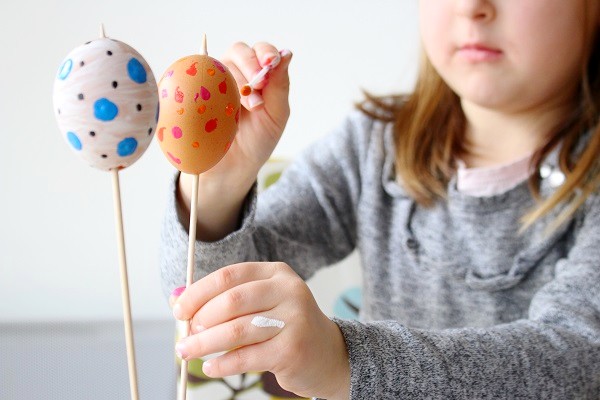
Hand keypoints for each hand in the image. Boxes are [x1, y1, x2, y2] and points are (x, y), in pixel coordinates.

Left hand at [172, 262, 349, 398]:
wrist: (328, 355)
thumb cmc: (285, 327)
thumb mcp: (260, 304)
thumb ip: (222, 299)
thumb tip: (177, 298)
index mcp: (277, 273)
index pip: (230, 275)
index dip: (198, 292)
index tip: (179, 309)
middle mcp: (288, 291)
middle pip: (231, 301)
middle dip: (200, 319)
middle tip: (185, 334)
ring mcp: (293, 320)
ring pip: (235, 330)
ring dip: (204, 344)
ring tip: (188, 351)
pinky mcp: (292, 349)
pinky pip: (246, 357)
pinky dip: (222, 364)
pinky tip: (211, 367)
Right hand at [178, 42, 292, 239]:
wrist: (231, 166)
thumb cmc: (257, 139)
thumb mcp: (276, 114)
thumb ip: (280, 85)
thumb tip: (287, 53)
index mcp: (257, 73)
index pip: (261, 50)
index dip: (265, 53)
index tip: (270, 64)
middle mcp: (234, 71)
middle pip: (239, 51)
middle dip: (250, 68)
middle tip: (256, 98)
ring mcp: (211, 81)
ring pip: (218, 64)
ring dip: (233, 83)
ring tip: (243, 111)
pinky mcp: (192, 93)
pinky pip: (194, 80)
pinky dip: (205, 89)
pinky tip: (216, 108)